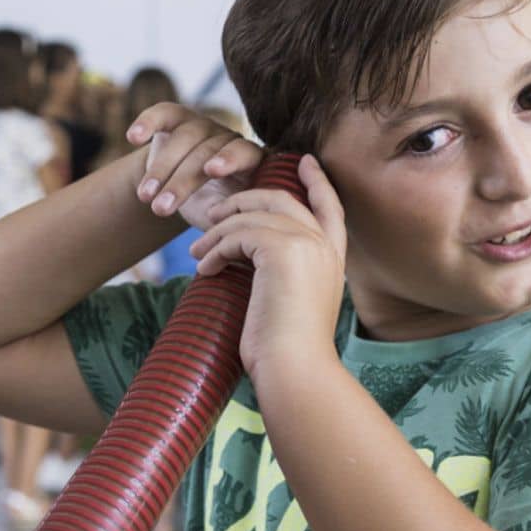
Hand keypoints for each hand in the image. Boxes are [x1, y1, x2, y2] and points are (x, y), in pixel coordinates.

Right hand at [125, 103, 262, 229]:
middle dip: (180, 183)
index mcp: (249, 160)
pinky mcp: (176, 117)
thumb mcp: (221, 216)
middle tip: (161, 209)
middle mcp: (227, 138)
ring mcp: (202, 125)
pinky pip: (162, 114)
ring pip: (183, 139)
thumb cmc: (209, 206)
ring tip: (144, 197)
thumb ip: (229, 222)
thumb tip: (229, 233)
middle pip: (206, 153)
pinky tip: (133, 137)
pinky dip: (148, 122)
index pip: (245, 154)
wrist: (184, 188)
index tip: (212, 170)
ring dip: (160, 169)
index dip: (230, 159)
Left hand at [189, 154, 346, 389]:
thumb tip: (256, 265)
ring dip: (217, 232)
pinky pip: (238, 234)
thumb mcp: (293, 304)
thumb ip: (287, 276)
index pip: (330, 207)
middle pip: (283, 199)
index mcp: (334, 259)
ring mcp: (306, 244)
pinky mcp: (281, 250)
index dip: (318, 182)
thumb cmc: (287, 352)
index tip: (305, 161)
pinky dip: (216, 249)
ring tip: (197, 253)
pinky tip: (205, 269)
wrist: (295, 369)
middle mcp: (324, 246)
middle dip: (245, 198)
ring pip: (252, 216)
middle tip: (214, 212)